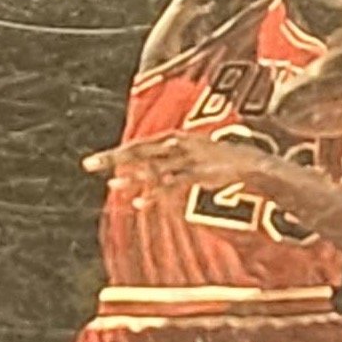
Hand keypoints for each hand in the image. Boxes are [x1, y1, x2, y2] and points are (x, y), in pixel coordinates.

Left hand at [82, 130, 262, 190]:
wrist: (254, 165)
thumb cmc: (222, 163)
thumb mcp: (195, 156)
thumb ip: (171, 164)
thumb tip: (148, 181)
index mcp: (176, 138)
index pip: (139, 144)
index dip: (116, 152)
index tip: (94, 161)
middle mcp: (179, 145)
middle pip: (139, 150)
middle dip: (113, 157)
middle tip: (88, 164)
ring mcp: (188, 159)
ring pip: (153, 167)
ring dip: (132, 177)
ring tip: (113, 185)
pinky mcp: (199, 174)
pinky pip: (171, 185)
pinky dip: (154, 194)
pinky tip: (139, 204)